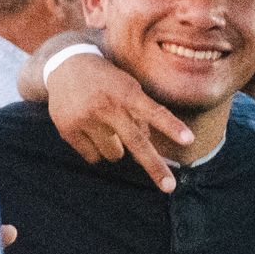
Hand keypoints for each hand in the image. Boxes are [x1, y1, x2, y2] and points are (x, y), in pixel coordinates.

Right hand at [46, 51, 192, 192]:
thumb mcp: (126, 86)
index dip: (171, 127)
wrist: (65, 66)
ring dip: (115, 148)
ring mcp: (86, 119)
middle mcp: (107, 106)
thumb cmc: (106, 80)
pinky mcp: (69, 130)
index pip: (154, 111)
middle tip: (169, 187)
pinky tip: (89, 129)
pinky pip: (93, 157)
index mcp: (125, 92)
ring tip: (105, 126)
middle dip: (155, 167)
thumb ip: (139, 112)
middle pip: (136, 143)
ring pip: (114, 154)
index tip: (189, 140)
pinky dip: (95, 150)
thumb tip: (148, 142)